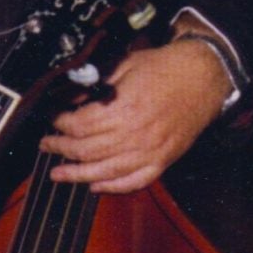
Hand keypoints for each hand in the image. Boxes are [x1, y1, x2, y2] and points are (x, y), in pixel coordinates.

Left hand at [40, 37, 230, 192]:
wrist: (206, 75)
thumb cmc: (166, 68)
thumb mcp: (124, 66)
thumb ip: (95, 86)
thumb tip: (68, 99)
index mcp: (124, 109)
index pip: (79, 125)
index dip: (60, 123)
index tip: (52, 119)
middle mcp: (135, 134)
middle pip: (86, 150)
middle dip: (60, 149)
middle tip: (47, 145)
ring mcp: (151, 150)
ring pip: (105, 171)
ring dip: (77, 175)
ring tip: (58, 174)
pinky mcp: (164, 159)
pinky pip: (135, 181)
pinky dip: (113, 187)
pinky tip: (95, 187)